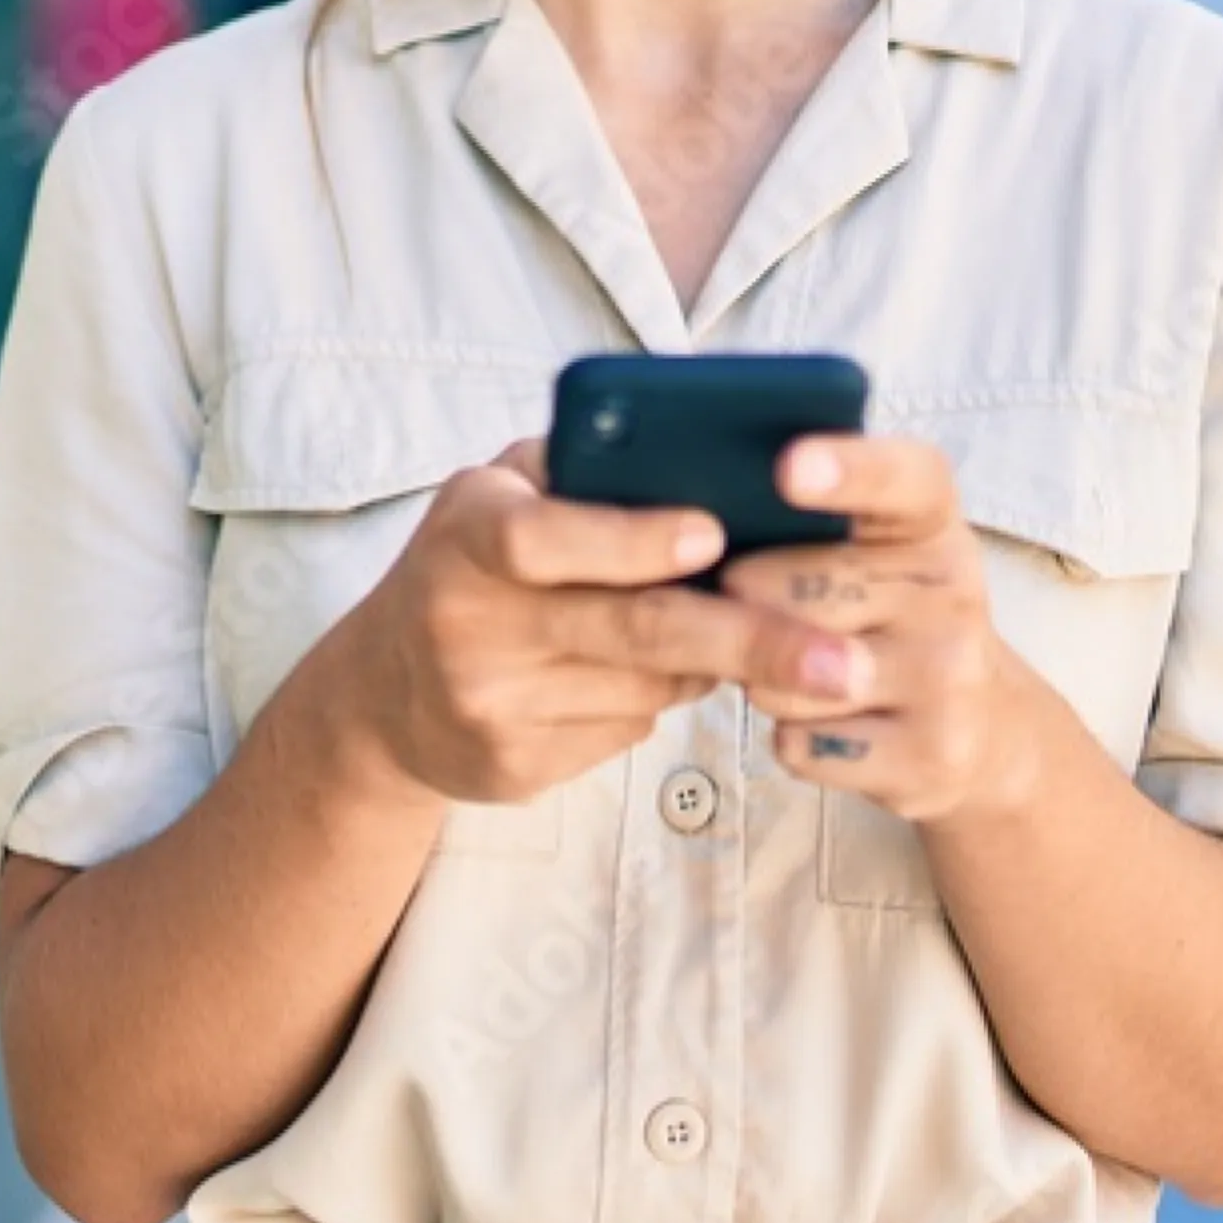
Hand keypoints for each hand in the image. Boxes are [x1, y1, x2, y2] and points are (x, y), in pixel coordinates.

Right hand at [335, 435, 893, 810]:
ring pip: (647, 686)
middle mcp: (466, 623)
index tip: (714, 534)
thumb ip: (581, 468)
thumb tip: (708, 453)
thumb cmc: (474, 561)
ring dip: (712, 662)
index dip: (631, 539)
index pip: (547, 537)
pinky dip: (661, 700)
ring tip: (748, 633)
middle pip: (630, 631)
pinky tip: (654, 673)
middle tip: (842, 660)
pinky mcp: (510, 769)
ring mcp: (487, 705)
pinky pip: (627, 732)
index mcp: (466, 535)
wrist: (379, 694)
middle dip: (749, 641)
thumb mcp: (499, 493)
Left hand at [720, 431, 1032, 825]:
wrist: (984, 728)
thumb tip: (699, 518)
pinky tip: (829, 723)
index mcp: (933, 524)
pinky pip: (799, 744)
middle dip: (746, 600)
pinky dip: (793, 738)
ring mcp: (947, 678)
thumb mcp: (881, 548)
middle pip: (796, 588)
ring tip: (801, 668)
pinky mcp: (930, 755)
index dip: (848, 469)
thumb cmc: (894, 615)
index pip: (905, 480)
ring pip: (786, 676)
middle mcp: (953, 592)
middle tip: (755, 601)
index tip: (789, 466)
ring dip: (763, 678)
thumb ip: (816, 518)